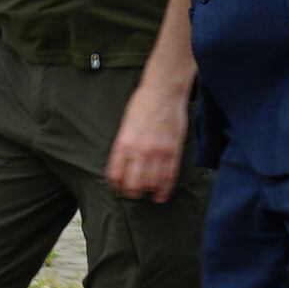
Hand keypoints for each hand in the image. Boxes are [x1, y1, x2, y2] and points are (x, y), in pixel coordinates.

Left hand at [107, 78, 189, 202]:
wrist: (163, 91)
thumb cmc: (143, 103)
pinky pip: (168, 177)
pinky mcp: (173, 152)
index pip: (115, 175)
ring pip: (151, 184)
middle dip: (132, 192)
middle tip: (133, 193)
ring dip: (148, 192)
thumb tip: (123, 164)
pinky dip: (164, 190)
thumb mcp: (126, 125)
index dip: (116, 186)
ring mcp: (157, 153)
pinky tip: (161, 196)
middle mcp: (139, 151)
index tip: (118, 188)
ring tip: (148, 194)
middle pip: (133, 184)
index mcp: (123, 144)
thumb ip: (124, 145)